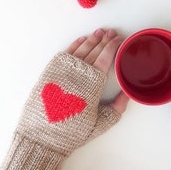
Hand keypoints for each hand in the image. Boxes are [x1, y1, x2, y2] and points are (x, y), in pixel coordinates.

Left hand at [1, 29, 128, 169]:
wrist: (42, 137)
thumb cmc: (72, 132)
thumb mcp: (100, 125)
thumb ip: (117, 108)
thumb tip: (128, 93)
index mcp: (93, 85)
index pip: (105, 59)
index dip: (112, 47)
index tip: (118, 40)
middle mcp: (78, 73)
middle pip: (94, 51)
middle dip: (105, 40)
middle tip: (112, 32)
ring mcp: (63, 71)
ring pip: (81, 49)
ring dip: (91, 39)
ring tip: (100, 32)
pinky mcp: (50, 72)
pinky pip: (65, 53)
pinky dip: (75, 45)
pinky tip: (82, 40)